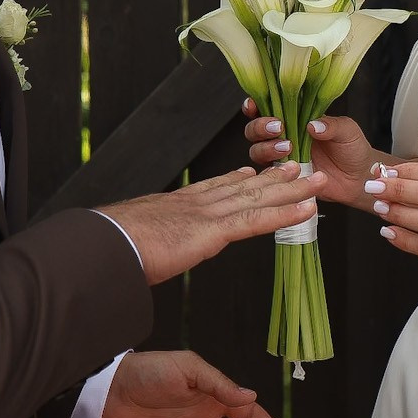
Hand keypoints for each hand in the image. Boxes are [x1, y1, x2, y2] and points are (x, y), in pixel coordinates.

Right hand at [99, 163, 325, 284]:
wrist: (101, 247)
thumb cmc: (107, 250)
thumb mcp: (128, 243)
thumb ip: (142, 245)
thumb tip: (135, 252)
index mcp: (173, 206)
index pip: (211, 189)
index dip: (234, 180)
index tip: (249, 172)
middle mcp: (194, 203)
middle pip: (241, 187)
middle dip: (271, 177)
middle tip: (296, 164)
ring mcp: (205, 214)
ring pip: (257, 198)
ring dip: (291, 189)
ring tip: (316, 178)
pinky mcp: (213, 230)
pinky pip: (258, 220)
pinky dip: (286, 214)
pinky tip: (307, 209)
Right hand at [243, 99, 380, 206]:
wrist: (359, 178)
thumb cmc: (353, 148)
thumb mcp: (347, 130)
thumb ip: (331, 125)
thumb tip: (312, 125)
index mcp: (296, 117)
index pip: (268, 107)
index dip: (255, 105)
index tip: (254, 105)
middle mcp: (284, 135)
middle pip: (254, 129)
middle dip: (260, 127)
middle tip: (279, 127)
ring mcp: (283, 157)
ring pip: (257, 150)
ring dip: (266, 147)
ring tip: (288, 148)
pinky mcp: (285, 176)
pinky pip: (268, 173)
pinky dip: (271, 169)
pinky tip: (287, 167)